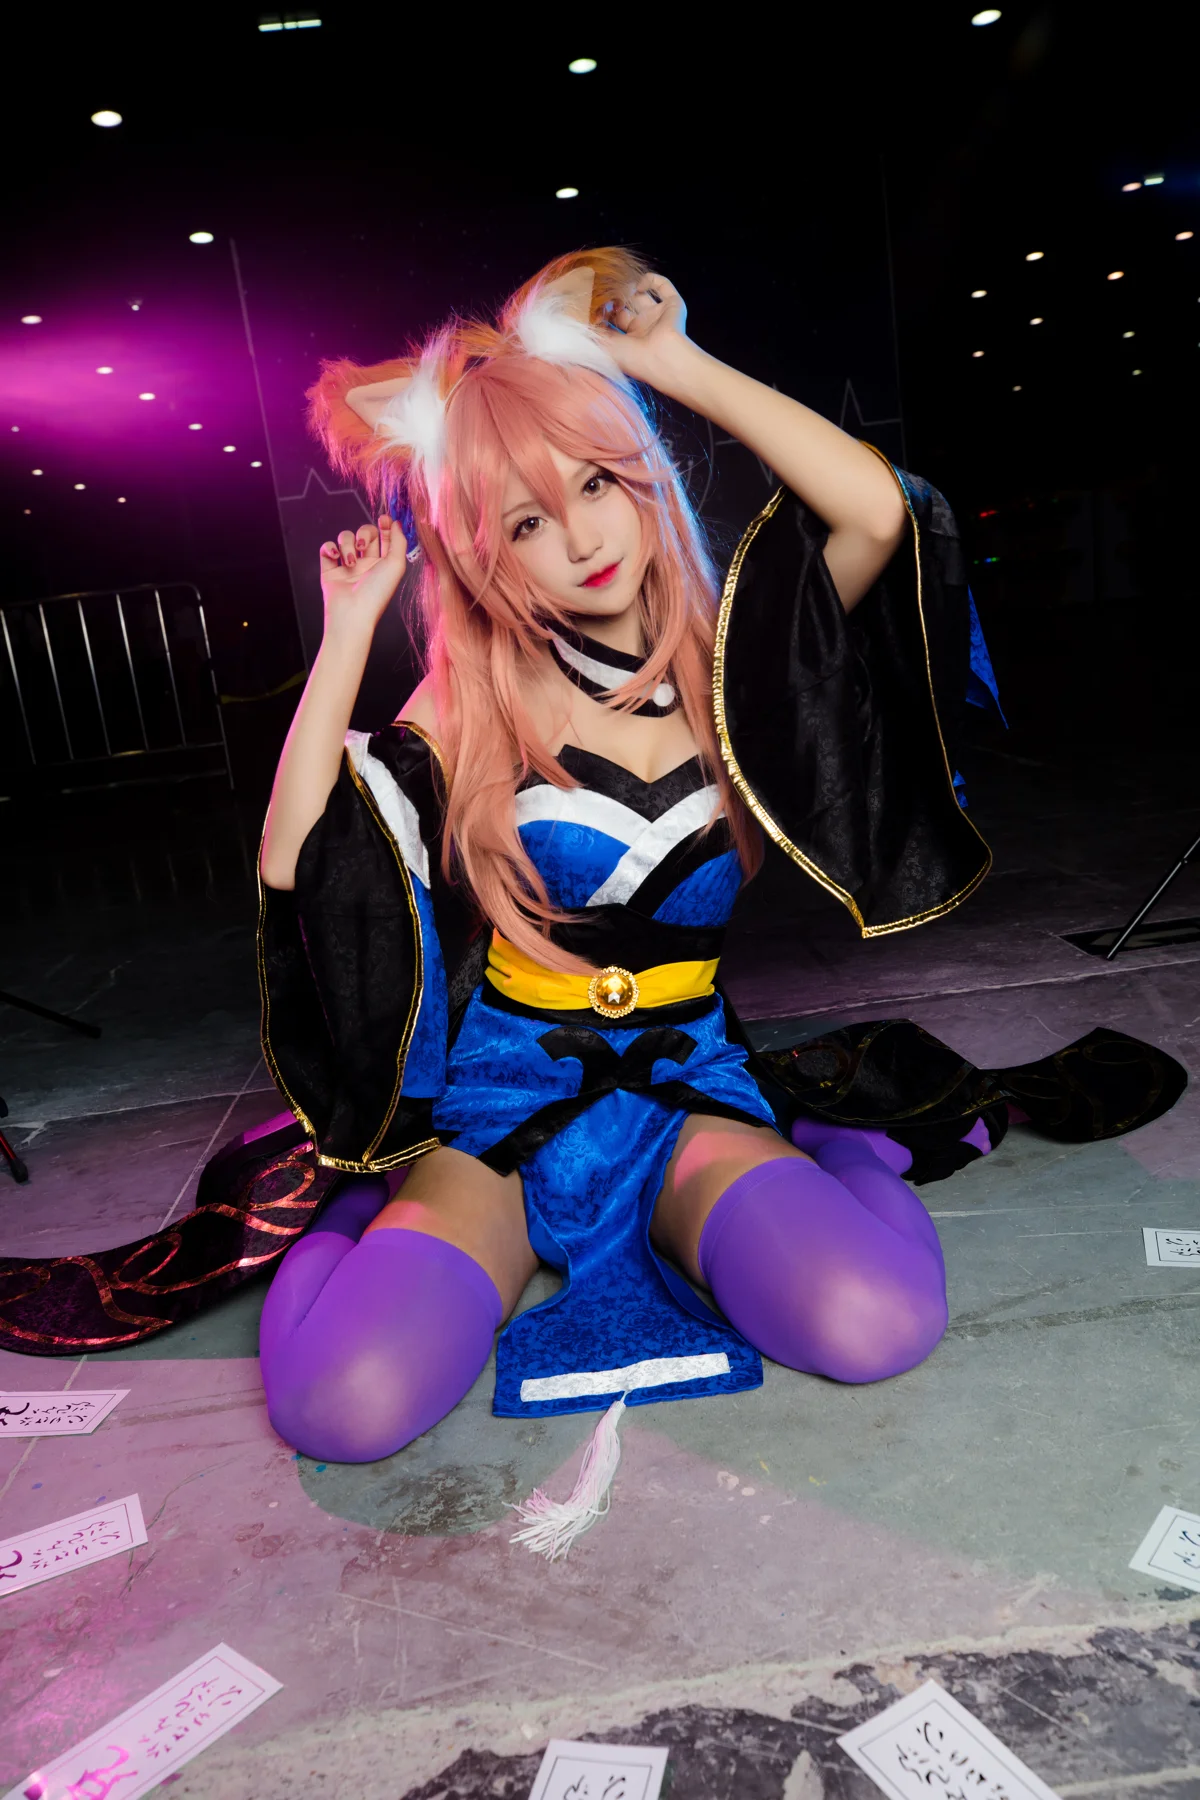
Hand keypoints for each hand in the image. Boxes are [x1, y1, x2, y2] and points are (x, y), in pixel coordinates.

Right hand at [318, 516, 407, 636]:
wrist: (352, 613)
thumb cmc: (377, 593)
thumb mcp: (396, 565)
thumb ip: (399, 541)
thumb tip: (397, 523)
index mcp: (383, 564)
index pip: (384, 537)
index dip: (385, 526)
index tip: (384, 518)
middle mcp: (366, 564)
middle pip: (364, 534)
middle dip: (364, 534)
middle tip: (363, 546)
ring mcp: (347, 566)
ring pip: (345, 538)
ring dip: (347, 545)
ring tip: (350, 562)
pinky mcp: (329, 569)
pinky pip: (327, 548)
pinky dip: (329, 548)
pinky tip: (335, 557)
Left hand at [602, 274, 695, 387]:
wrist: (661, 358)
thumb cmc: (633, 359)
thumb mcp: (604, 346)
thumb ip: (592, 332)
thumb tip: (581, 318)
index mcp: (629, 341)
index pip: (612, 320)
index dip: (602, 311)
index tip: (593, 307)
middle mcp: (643, 328)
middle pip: (625, 306)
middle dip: (614, 299)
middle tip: (606, 294)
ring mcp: (657, 316)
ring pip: (642, 296)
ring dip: (630, 288)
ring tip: (621, 287)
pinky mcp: (673, 305)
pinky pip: (664, 286)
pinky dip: (651, 280)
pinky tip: (639, 285)